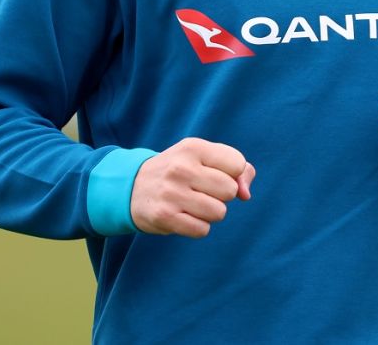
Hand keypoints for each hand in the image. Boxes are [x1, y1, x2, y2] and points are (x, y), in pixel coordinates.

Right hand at [130, 138, 254, 237]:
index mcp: (193, 147)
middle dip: (223, 195)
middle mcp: (181, 168)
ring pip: (219, 212)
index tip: (216, 174)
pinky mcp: (164, 216)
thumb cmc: (180, 171)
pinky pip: (202, 230)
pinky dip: (198, 227)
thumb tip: (245, 194)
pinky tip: (184, 216)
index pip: (237, 164)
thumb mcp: (204, 158)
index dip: (233, 174)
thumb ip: (238, 169)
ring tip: (193, 204)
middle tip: (203, 191)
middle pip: (230, 190)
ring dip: (211, 213)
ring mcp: (171, 193)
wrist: (132, 187)